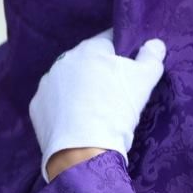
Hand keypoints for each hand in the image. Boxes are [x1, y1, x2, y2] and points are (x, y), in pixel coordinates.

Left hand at [29, 30, 166, 181]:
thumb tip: (155, 44)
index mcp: (89, 48)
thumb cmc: (117, 110)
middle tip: (113, 94)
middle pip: (87, 61)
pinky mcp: (37, 106)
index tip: (129, 70)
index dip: (122, 54)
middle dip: (99, 72)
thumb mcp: (144, 81)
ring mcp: (47, 83)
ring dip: (79, 89)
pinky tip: (76, 122)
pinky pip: (54, 102)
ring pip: (68, 81)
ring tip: (94, 111)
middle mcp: (64, 60)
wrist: (84, 152)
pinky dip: (64, 108)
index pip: (109, 41)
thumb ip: (151, 57)